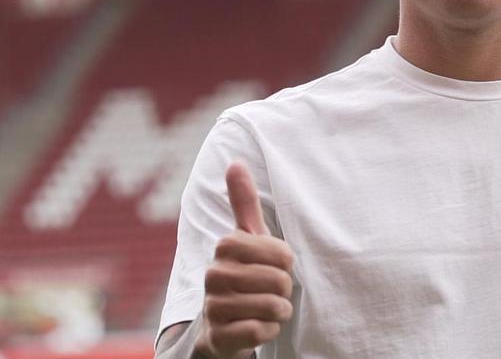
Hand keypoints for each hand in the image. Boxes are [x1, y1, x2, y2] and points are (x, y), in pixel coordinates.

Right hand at [196, 162, 294, 358]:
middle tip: (271, 291)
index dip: (287, 263)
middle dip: (284, 289)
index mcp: (226, 247)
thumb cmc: (243, 274)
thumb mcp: (246, 238)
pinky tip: (256, 326)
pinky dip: (268, 331)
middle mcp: (214, 275)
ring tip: (266, 308)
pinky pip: (261, 332)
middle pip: (280, 281)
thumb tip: (234, 162)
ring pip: (273, 307)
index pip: (283, 253)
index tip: (274, 266)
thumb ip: (243, 202)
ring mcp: (213, 307)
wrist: (220, 325)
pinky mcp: (217, 336)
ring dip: (278, 311)